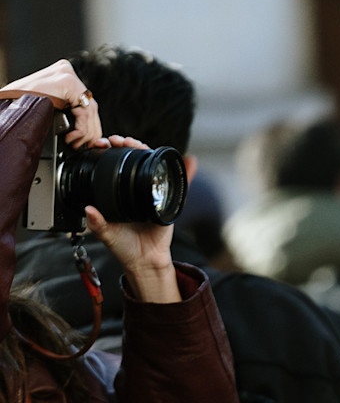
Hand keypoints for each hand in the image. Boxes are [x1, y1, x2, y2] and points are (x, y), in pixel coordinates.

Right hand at [0, 59, 100, 144]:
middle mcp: (66, 71)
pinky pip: (84, 110)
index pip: (84, 101)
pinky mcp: (67, 82)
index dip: (88, 124)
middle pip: (89, 105)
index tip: (86, 140)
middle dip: (89, 129)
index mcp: (61, 75)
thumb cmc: (21, 106)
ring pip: (89, 108)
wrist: (7, 104)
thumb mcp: (47, 105)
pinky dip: (82, 128)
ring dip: (86, 132)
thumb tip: (80, 128)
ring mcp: (67, 75)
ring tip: (75, 143)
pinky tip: (72, 137)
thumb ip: (64, 109)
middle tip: (83, 145)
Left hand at [84, 138, 179, 303]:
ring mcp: (153, 192)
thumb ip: (97, 224)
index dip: (108, 151)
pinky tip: (188, 161)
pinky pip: (179, 184)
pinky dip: (186, 172)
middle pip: (133, 158)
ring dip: (147, 150)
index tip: (102, 144)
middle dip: (126, 144)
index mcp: (118, 192)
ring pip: (152, 165)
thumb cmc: (125, 247)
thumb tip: (88, 210)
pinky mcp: (169, 200)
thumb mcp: (106, 234)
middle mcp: (135, 188)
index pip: (113, 163)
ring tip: (140, 145)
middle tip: (119, 141)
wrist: (144, 261)